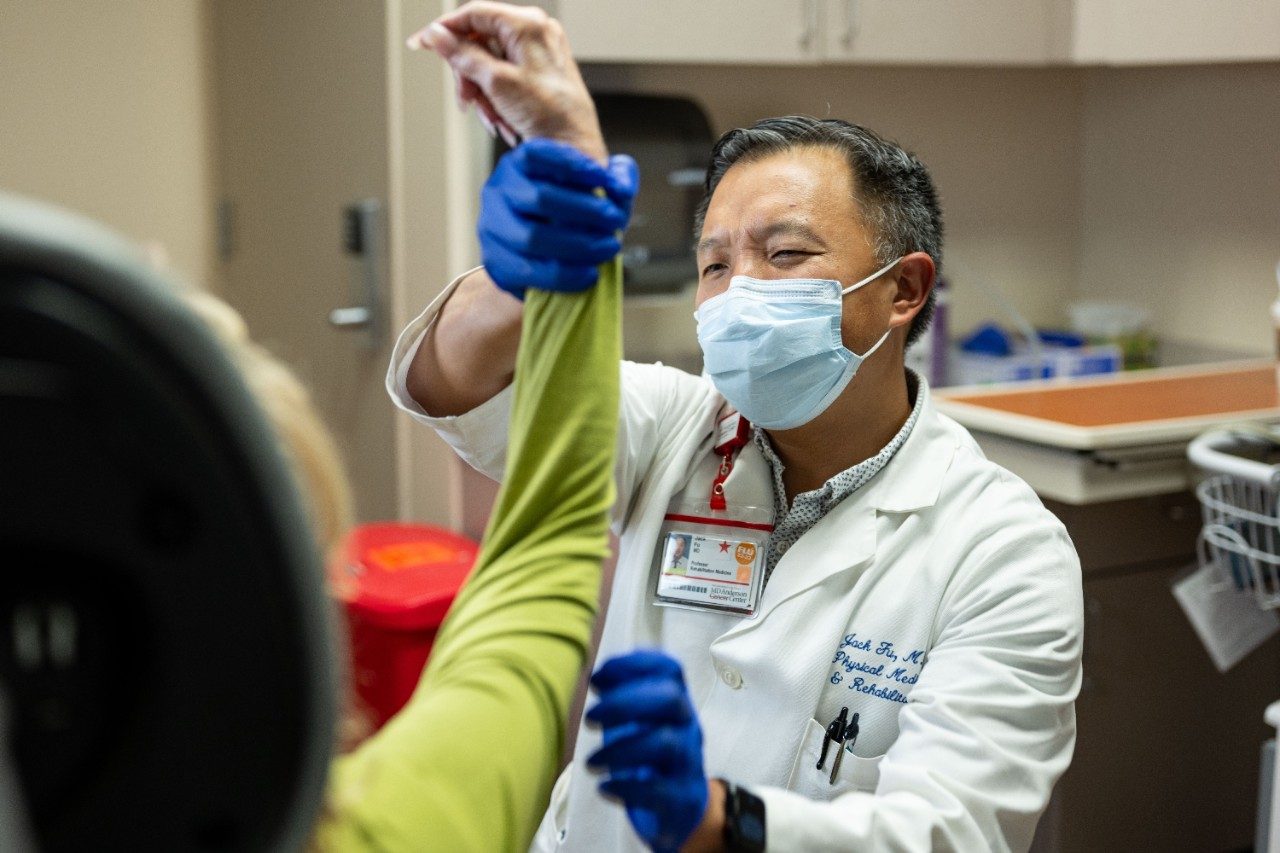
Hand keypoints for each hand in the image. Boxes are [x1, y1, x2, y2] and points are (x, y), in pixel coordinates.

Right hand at [409, 1, 606, 162]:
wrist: (572, 145)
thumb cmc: (548, 113)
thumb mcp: (496, 81)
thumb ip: (463, 54)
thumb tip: (437, 35)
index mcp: (528, 24)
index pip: (475, 14)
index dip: (445, 29)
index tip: (422, 43)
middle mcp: (536, 32)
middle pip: (480, 41)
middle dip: (468, 73)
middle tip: (466, 98)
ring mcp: (539, 52)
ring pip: (490, 63)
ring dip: (482, 92)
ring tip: (490, 115)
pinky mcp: (539, 72)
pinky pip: (505, 77)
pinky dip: (496, 97)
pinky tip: (502, 118)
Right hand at [480, 139, 637, 298]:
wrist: (542, 252)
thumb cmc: (570, 210)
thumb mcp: (594, 187)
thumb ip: (616, 178)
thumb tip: (623, 187)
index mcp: (518, 164)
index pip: (537, 154)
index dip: (572, 165)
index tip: (605, 178)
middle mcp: (498, 191)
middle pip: (540, 197)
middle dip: (586, 210)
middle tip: (616, 220)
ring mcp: (492, 228)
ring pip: (532, 238)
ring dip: (579, 245)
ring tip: (609, 247)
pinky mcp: (495, 263)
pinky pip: (529, 272)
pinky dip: (565, 275)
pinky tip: (590, 274)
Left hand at [587, 651, 708, 852]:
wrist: (682, 804)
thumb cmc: (651, 754)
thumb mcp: (639, 721)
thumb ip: (622, 699)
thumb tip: (595, 678)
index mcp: (676, 702)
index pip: (670, 669)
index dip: (634, 665)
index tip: (596, 678)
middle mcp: (687, 725)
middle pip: (670, 699)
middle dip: (625, 702)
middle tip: (590, 718)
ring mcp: (689, 761)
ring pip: (667, 743)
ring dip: (620, 750)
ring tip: (591, 762)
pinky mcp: (683, 798)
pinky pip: (661, 790)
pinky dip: (627, 788)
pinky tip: (604, 787)